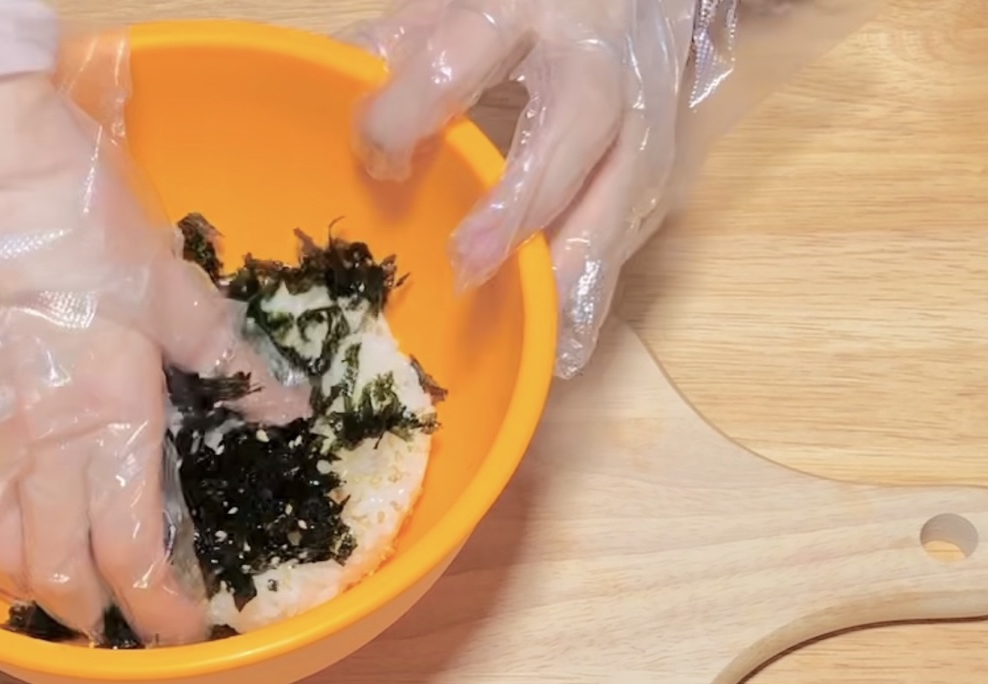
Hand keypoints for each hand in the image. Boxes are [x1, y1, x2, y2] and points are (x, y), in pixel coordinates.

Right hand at [0, 72, 305, 644]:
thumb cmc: (83, 220)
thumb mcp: (175, 287)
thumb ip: (231, 358)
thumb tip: (288, 405)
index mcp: (111, 422)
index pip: (131, 554)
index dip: (159, 609)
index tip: (184, 629)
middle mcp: (44, 449)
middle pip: (59, 576)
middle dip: (95, 616)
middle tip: (125, 624)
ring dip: (35, 589)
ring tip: (66, 593)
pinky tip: (10, 538)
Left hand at [353, 0, 697, 376]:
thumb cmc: (527, 9)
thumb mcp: (460, 6)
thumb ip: (397, 46)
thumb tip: (327, 91)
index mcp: (524, 12)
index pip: (467, 54)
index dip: (416, 104)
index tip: (377, 154)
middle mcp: (592, 66)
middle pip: (571, 127)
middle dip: (524, 199)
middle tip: (469, 264)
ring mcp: (641, 120)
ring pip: (620, 193)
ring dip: (576, 270)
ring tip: (539, 337)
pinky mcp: (660, 171)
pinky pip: (632, 236)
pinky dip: (596, 293)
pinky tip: (564, 345)